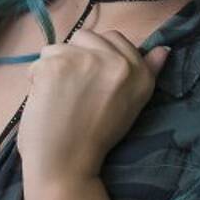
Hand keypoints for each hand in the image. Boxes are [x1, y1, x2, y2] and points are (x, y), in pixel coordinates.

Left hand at [16, 28, 170, 183]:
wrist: (67, 162)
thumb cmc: (96, 135)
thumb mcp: (131, 103)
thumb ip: (146, 72)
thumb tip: (163, 49)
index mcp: (139, 72)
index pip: (115, 38)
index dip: (98, 54)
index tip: (91, 78)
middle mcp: (117, 61)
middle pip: (86, 36)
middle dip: (75, 56)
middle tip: (74, 88)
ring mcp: (86, 59)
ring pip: (60, 46)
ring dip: (53, 66)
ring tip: (58, 94)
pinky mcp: (57, 63)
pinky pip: (39, 60)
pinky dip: (36, 78)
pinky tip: (44, 98)